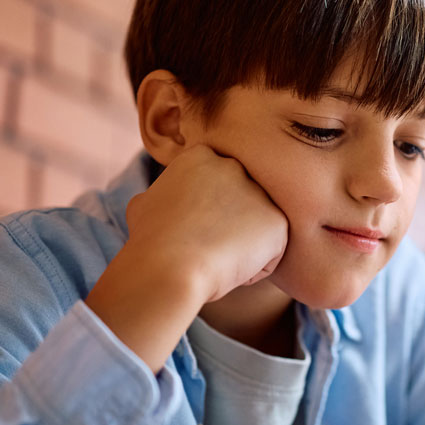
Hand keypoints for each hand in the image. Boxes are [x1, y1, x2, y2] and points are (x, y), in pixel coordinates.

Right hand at [85, 145, 287, 370]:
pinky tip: (229, 267)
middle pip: (238, 205)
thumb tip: (162, 198)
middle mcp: (236, 166)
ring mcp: (261, 192)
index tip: (185, 229)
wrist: (171, 267)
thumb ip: (165, 193)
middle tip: (202, 244)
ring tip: (214, 257)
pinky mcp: (279, 221)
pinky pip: (271, 252)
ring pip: (255, 229)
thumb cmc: (151, 241)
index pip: (213, 187)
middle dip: (226, 226)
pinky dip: (254, 268)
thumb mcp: (145, 204)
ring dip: (240, 247)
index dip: (200, 215)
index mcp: (202, 155)